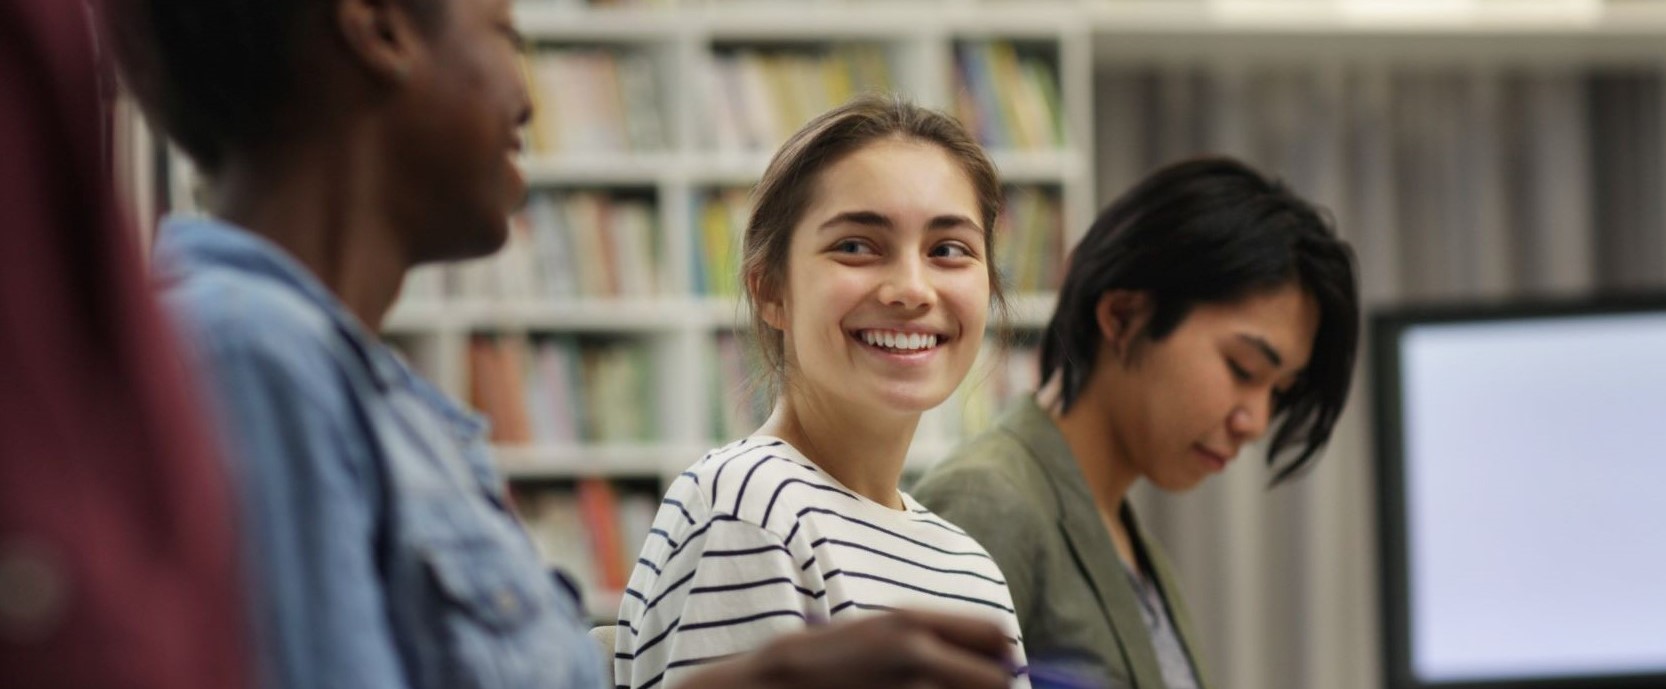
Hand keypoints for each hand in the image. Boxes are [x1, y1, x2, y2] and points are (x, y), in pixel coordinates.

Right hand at [677, 609, 1012, 688]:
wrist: (778, 686)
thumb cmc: (829, 658)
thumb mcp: (882, 629)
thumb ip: (935, 635)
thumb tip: (998, 653)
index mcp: (911, 623)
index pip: (995, 635)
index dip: (1001, 653)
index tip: (995, 664)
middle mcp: (916, 656)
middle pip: (995, 680)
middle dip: (992, 685)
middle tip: (969, 687)